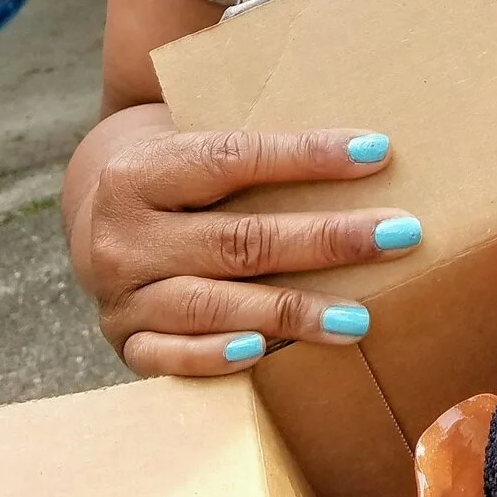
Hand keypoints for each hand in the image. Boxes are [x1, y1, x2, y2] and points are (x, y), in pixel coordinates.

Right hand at [77, 122, 420, 376]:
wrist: (97, 222)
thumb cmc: (180, 178)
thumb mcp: (193, 140)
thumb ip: (253, 139)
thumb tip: (359, 139)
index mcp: (141, 171)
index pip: (232, 157)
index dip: (305, 155)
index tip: (377, 152)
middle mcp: (125, 235)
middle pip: (238, 239)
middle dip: (325, 238)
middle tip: (399, 235)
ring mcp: (122, 294)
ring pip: (213, 304)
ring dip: (291, 311)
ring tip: (358, 317)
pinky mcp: (126, 342)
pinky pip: (172, 358)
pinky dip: (218, 356)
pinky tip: (266, 352)